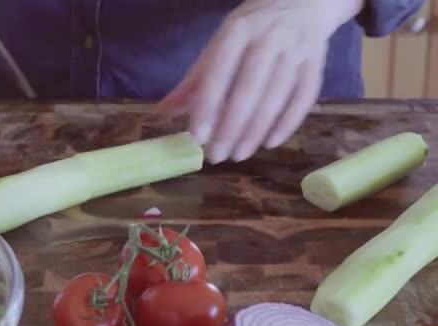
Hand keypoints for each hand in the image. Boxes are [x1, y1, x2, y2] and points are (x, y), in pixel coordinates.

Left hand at [157, 0, 363, 163]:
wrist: (304, 0)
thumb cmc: (254, 27)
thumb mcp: (221, 42)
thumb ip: (195, 79)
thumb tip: (163, 112)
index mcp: (238, 30)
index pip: (219, 73)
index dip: (207, 107)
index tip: (197, 137)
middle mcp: (269, 38)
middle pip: (250, 89)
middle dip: (231, 127)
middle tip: (217, 156)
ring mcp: (297, 49)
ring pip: (277, 97)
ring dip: (257, 131)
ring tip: (240, 154)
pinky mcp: (317, 62)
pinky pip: (305, 97)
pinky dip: (288, 123)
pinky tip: (271, 143)